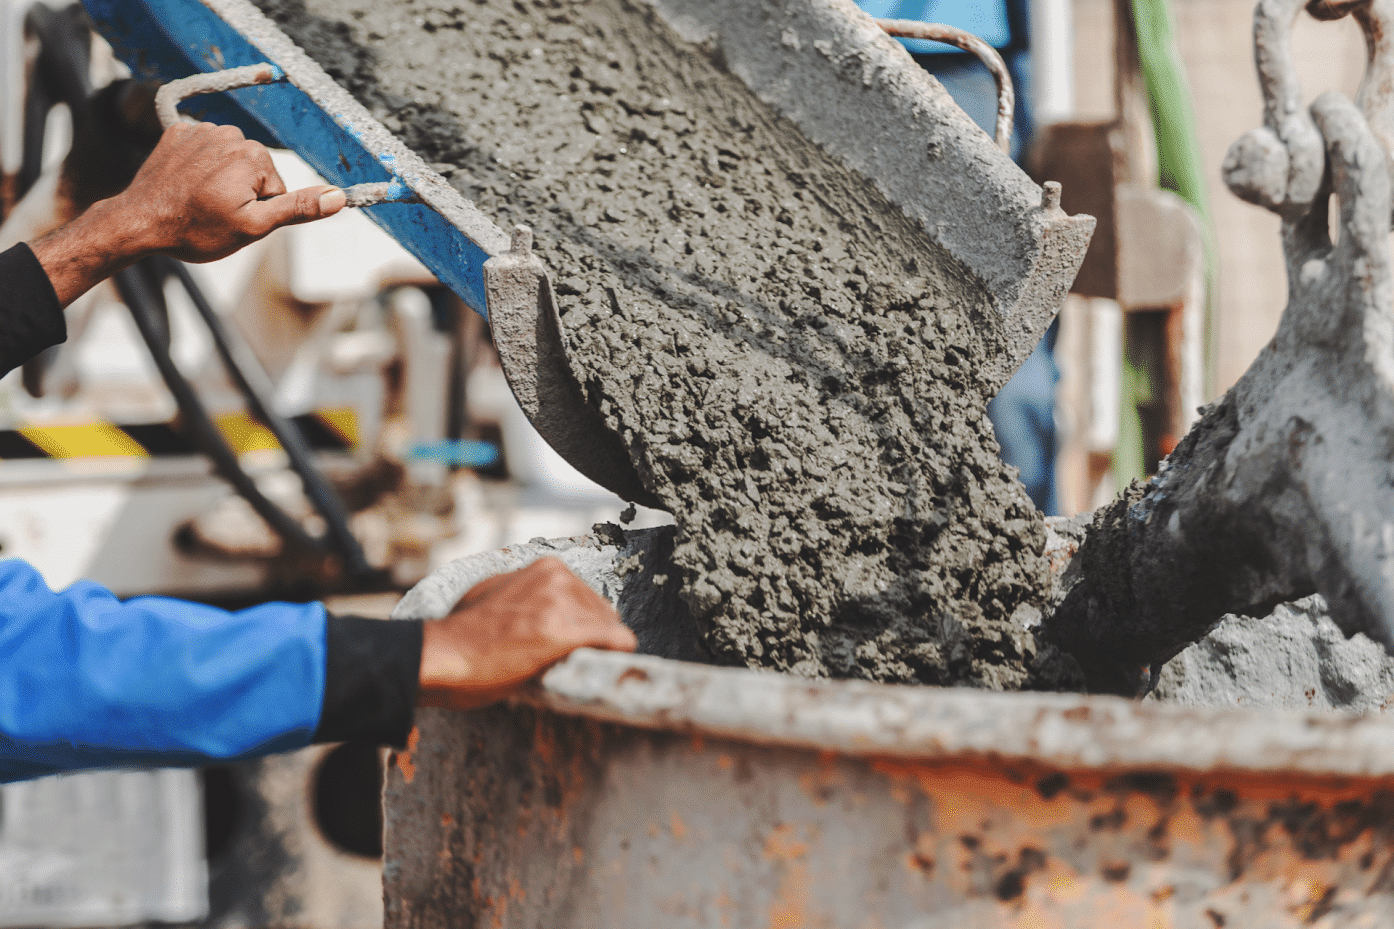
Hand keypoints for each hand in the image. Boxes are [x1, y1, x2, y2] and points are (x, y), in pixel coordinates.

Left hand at [30, 121, 346, 305]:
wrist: (139, 222)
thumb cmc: (196, 230)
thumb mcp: (254, 227)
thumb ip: (298, 208)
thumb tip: (338, 197)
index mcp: (254, 156)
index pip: (276, 187)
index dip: (259, 210)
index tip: (233, 219)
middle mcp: (231, 134)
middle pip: (254, 171)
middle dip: (241, 193)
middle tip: (216, 213)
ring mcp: (201, 130)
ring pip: (230, 161)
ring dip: (221, 181)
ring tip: (198, 201)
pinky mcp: (179, 132)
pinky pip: (205, 149)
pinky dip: (199, 167)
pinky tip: (185, 185)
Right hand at [417, 557, 636, 710]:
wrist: (444, 655)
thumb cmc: (462, 634)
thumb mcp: (495, 594)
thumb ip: (524, 595)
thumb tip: (538, 609)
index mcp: (544, 568)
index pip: (585, 596)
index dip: (581, 622)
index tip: (570, 642)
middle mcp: (557, 577)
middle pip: (602, 610)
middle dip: (590, 635)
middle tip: (568, 659)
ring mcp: (563, 602)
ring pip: (610, 627)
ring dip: (597, 649)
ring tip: (570, 666)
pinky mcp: (566, 632)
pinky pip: (618, 640)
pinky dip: (617, 654)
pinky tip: (611, 664)